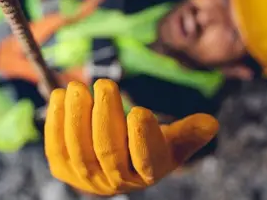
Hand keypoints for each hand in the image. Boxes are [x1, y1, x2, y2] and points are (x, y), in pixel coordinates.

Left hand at [45, 79, 218, 195]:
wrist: (119, 164)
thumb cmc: (150, 146)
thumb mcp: (174, 141)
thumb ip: (190, 132)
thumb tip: (211, 124)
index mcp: (148, 172)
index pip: (147, 160)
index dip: (142, 138)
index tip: (140, 111)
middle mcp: (117, 182)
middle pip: (108, 151)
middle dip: (105, 117)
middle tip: (104, 84)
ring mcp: (88, 179)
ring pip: (78, 150)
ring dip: (75, 117)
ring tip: (76, 88)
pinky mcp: (65, 170)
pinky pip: (56, 149)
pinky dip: (54, 123)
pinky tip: (58, 97)